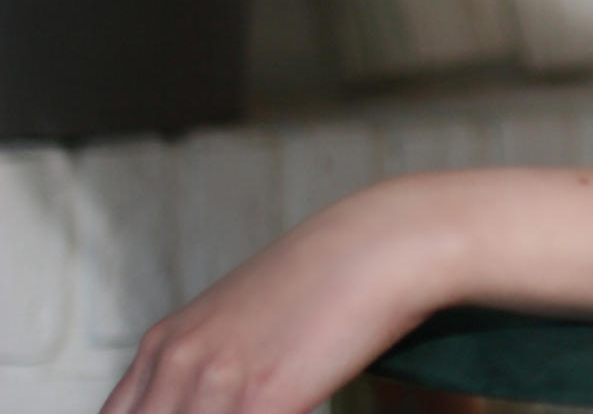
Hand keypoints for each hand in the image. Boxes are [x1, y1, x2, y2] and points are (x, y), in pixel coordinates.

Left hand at [100, 181, 447, 413]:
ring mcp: (215, 385)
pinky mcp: (262, 402)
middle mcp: (177, 364)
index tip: (212, 409)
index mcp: (163, 344)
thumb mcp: (242, 316)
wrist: (381, 244)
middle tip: (247, 407)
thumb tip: (213, 398)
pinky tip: (300, 408)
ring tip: (277, 405)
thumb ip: (209, 362)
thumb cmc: (325, 279)